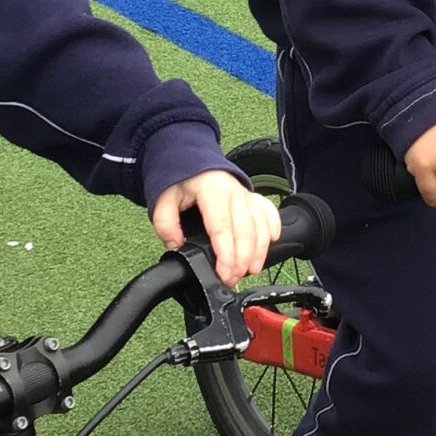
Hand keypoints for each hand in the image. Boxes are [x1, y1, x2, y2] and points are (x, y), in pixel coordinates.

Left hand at [153, 169, 282, 285]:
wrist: (189, 156)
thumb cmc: (179, 179)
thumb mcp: (163, 198)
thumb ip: (165, 224)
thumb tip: (176, 245)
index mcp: (212, 190)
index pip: (222, 228)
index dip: (226, 255)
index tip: (224, 274)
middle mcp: (234, 191)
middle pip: (245, 230)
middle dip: (242, 260)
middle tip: (232, 279)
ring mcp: (245, 193)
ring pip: (261, 224)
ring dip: (259, 250)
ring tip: (252, 269)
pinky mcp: (251, 196)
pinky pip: (268, 212)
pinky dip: (273, 227)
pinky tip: (272, 241)